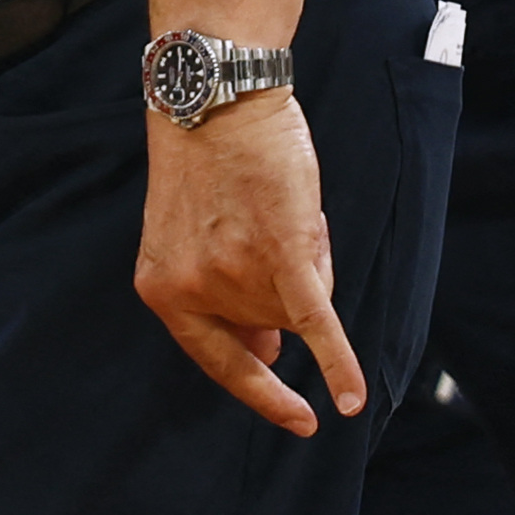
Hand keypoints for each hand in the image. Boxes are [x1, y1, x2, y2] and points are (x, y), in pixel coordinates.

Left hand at [135, 91, 365, 435]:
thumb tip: (268, 350)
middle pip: (269, 325)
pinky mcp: (281, 255)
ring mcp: (235, 274)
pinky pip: (317, 323)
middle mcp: (192, 288)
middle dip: (283, 290)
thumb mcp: (192, 238)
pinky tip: (353, 401)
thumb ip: (221, 296)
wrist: (214, 100)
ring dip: (308, 267)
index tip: (293, 415)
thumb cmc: (208, 163)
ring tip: (284, 213)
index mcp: (162, 286)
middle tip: (273, 234)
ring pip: (299, 307)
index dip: (256, 389)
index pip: (216, 358)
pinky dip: (339, 363)